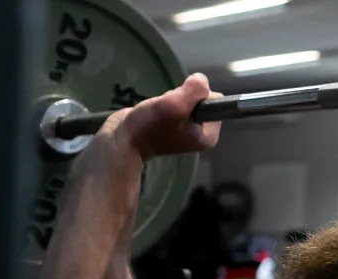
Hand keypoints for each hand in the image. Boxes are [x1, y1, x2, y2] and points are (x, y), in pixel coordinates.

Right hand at [104, 73, 222, 159]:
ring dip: (172, 98)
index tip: (180, 104)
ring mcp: (187, 128)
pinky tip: (156, 109)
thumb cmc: (149, 126)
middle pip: (201, 98)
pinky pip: (176, 101)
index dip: (196, 95)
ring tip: (159, 109)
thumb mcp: (175, 105)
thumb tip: (201, 80)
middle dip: (183, 97)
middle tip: (167, 108)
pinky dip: (165, 101)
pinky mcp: (173, 122)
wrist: (122, 139)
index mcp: (209, 135)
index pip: (216, 101)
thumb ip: (194, 90)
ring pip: (187, 98)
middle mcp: (201, 133)